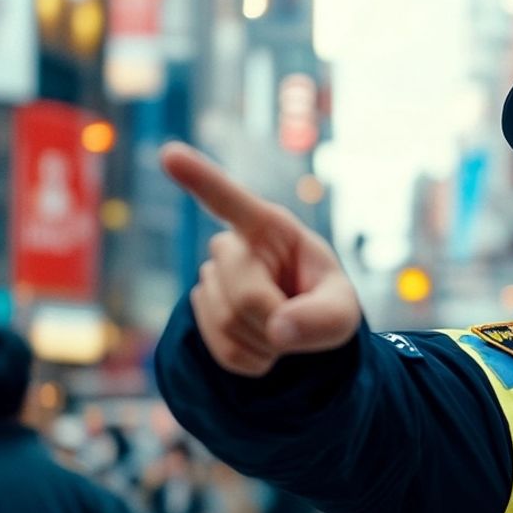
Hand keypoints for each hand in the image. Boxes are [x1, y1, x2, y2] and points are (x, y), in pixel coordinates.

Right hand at [161, 142, 361, 376]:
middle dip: (275, 320)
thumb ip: (322, 320)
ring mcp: (212, 278)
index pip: (231, 201)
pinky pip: (222, 350)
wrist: (303, 329)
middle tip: (296, 319)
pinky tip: (263, 344)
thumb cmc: (326, 306)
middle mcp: (234, 246)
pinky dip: (251, 359)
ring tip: (281, 329)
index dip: (200, 178)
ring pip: (226, 323)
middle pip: (244, 294)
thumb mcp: (343, 313)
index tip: (170, 153)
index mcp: (271, 228)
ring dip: (264, 342)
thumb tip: (278, 330)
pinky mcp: (202, 311)